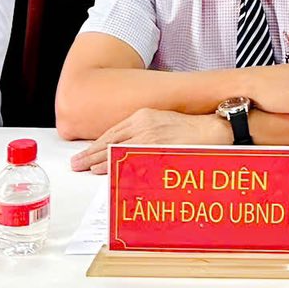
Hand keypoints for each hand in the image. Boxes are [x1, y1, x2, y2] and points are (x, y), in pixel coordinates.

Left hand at [71, 109, 227, 173]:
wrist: (212, 129)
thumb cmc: (190, 129)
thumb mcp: (161, 122)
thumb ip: (143, 132)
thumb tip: (125, 148)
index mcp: (143, 116)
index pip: (113, 132)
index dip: (97, 144)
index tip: (86, 152)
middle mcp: (143, 125)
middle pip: (110, 141)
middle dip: (91, 153)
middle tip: (76, 163)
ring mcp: (149, 137)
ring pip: (116, 150)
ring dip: (98, 160)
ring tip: (85, 168)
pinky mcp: (156, 148)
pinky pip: (131, 160)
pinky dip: (116, 166)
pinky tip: (105, 170)